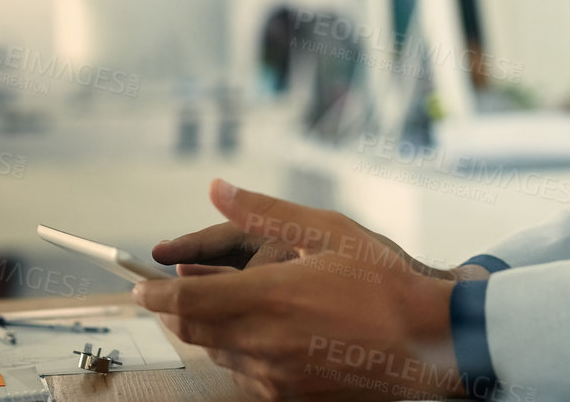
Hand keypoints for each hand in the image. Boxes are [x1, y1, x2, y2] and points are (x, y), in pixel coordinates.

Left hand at [136, 180, 466, 399]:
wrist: (430, 344)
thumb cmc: (384, 283)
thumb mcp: (328, 231)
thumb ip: (265, 210)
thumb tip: (218, 188)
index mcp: (267, 296)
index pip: (183, 301)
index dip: (152, 294)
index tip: (139, 284)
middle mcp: (263, 342)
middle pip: (192, 332)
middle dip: (176, 310)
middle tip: (174, 291)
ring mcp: (275, 376)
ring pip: (218, 354)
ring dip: (212, 332)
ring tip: (232, 307)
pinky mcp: (289, 397)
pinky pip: (247, 376)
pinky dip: (244, 354)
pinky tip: (270, 335)